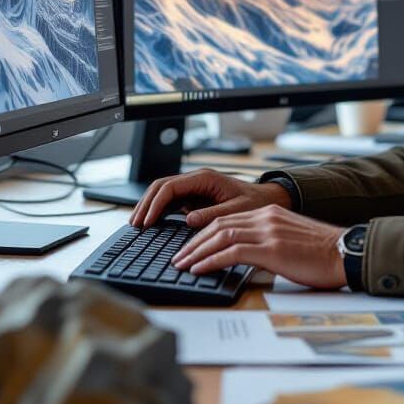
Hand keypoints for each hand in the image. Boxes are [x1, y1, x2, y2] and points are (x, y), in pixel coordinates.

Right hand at [128, 168, 291, 228]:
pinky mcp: (195, 198)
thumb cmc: (256, 203)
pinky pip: (171, 201)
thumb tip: (187, 220)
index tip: (147, 221)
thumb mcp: (237, 211)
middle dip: (146, 204)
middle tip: (135, 224)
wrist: (268, 200)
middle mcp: (197, 180)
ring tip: (138, 225)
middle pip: (161, 187)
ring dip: (149, 207)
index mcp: (205, 178)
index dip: (155, 204)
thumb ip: (213, 214)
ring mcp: (194, 189)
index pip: (170, 187)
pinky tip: (152, 224)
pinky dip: (159, 211)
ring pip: (163, 193)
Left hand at [171, 204, 346, 288]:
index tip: (191, 247)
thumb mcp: (290, 239)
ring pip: (221, 236)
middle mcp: (266, 217)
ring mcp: (268, 232)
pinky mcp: (271, 249)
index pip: (227, 220)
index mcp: (270, 213)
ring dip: (197, 252)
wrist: (344, 253)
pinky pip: (231, 252)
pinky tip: (199, 269)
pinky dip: (211, 260)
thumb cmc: (322, 253)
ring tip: (183, 265)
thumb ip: (269, 240)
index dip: (205, 234)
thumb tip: (248, 255)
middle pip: (219, 226)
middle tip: (179, 257)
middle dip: (194, 242)